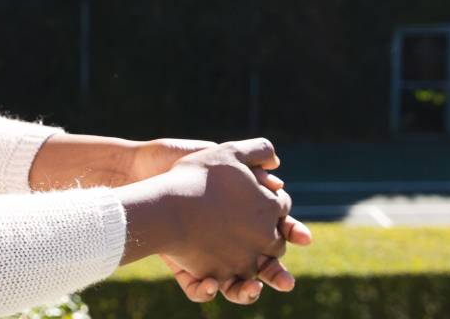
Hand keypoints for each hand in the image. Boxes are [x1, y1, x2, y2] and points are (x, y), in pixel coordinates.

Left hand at [128, 137, 311, 303]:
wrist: (146, 174)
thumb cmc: (184, 165)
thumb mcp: (221, 158)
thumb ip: (251, 162)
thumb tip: (278, 173)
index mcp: (241, 219)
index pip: (274, 231)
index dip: (290, 234)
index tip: (303, 238)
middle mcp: (227, 242)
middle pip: (259, 266)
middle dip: (273, 274)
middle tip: (285, 282)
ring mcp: (206, 257)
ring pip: (233, 285)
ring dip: (244, 292)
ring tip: (249, 290)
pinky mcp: (183, 269)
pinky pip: (198, 288)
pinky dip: (205, 290)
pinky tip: (209, 283)